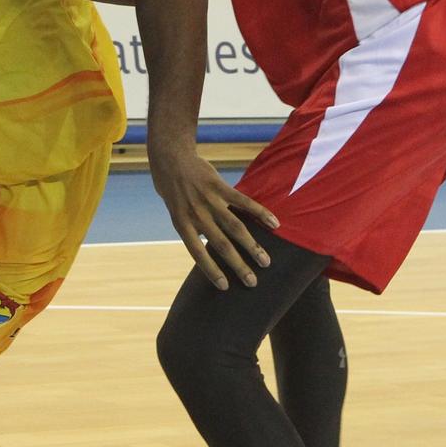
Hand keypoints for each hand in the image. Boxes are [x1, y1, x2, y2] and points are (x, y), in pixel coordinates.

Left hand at [147, 138, 277, 289]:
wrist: (170, 159)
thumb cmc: (173, 191)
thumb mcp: (176, 212)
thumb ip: (194, 228)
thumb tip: (213, 247)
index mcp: (182, 224)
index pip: (197, 253)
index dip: (211, 270)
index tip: (225, 286)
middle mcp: (196, 215)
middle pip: (221, 244)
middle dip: (238, 265)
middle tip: (253, 282)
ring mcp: (209, 200)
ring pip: (235, 227)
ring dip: (252, 246)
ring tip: (266, 261)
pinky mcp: (220, 186)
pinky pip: (243, 202)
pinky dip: (260, 212)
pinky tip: (274, 223)